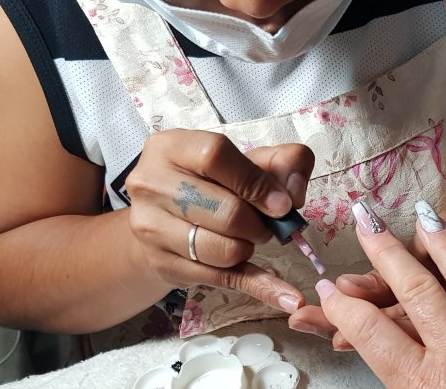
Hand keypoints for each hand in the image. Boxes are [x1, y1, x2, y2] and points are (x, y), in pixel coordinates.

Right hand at [125, 129, 313, 313]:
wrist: (163, 217)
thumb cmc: (211, 182)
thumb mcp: (246, 160)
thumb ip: (283, 162)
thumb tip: (295, 195)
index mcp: (171, 147)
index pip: (216, 157)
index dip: (256, 183)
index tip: (282, 204)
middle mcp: (151, 184)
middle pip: (226, 212)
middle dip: (259, 224)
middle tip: (265, 224)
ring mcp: (151, 227)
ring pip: (223, 250)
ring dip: (249, 248)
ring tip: (246, 237)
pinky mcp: (163, 264)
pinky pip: (222, 280)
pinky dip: (261, 287)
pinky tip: (287, 297)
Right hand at [316, 208, 445, 388]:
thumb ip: (403, 386)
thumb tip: (376, 357)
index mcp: (428, 386)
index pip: (372, 335)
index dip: (342, 309)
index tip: (325, 289)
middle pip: (416, 292)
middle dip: (384, 252)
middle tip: (364, 218)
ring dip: (444, 245)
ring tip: (423, 215)